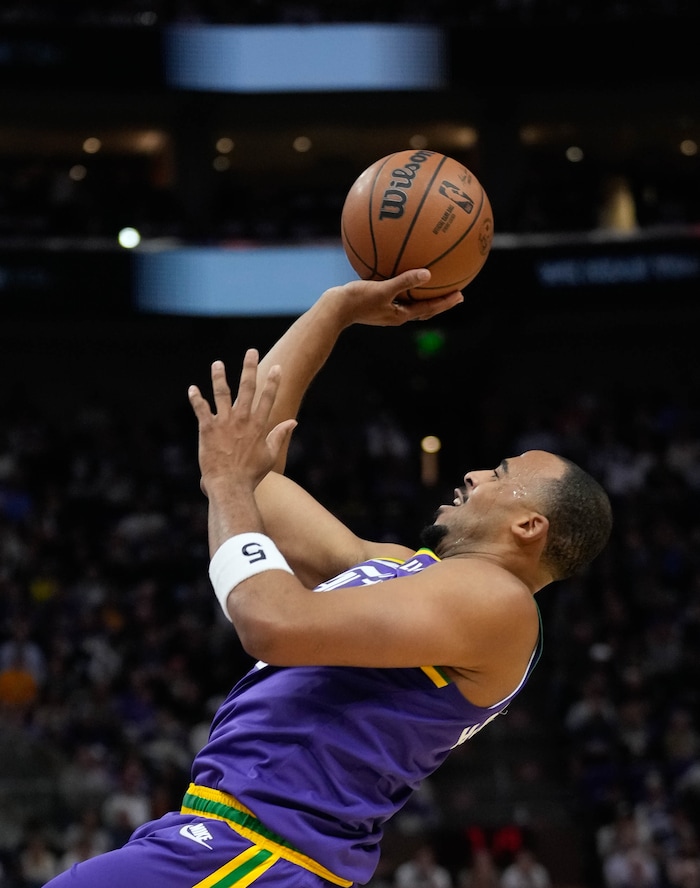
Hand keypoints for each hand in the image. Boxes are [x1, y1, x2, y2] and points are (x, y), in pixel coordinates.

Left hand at [188, 351, 296, 496]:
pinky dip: (196, 398)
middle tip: (251, 352)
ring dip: (219, 376)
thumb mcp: (270, 454)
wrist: (230, 485)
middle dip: (249, 368)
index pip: (267, 398)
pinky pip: (201, 409)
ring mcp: (224, 422)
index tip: (276, 367)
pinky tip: (192, 388)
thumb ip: (280, 435)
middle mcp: (242, 419)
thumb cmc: (251, 474)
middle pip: (247, 388)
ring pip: (222, 393)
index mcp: (258, 425)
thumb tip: (293, 422)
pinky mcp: (208, 428)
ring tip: (217, 364)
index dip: (272, 381)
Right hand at [323, 268, 463, 327]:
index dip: (446, 302)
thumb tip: (428, 273)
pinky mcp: (377, 304)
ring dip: (425, 296)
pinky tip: (402, 274)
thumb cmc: (357, 300)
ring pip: (412, 304)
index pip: (429, 309)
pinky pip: (397, 295)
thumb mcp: (383, 289)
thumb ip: (405, 281)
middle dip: (440, 302)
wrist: (334, 309)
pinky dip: (405, 287)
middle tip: (456, 294)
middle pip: (424, 309)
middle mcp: (396, 315)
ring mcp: (386, 311)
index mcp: (401, 315)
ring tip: (434, 286)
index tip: (461, 295)